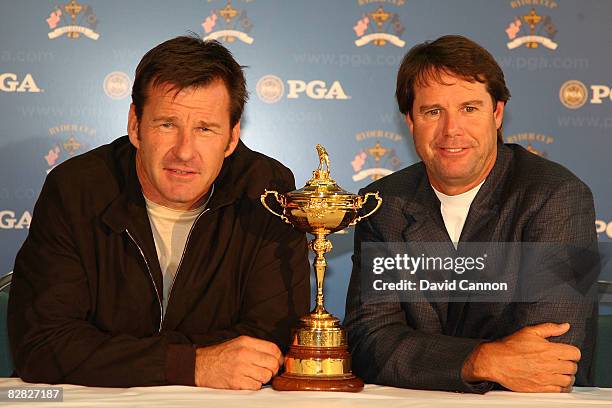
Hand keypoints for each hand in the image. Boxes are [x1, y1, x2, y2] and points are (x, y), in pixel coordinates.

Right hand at [194, 335, 282, 389]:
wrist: (200, 366)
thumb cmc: (219, 355)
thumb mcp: (237, 343)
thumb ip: (255, 346)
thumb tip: (274, 354)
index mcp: (246, 342)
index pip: (273, 348)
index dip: (279, 357)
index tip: (278, 361)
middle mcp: (244, 354)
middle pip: (272, 363)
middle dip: (273, 369)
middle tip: (268, 371)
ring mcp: (241, 368)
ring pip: (266, 376)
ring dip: (263, 378)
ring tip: (255, 376)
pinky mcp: (237, 382)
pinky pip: (256, 386)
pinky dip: (254, 386)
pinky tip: (248, 381)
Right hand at [462, 322, 579, 391]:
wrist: (496, 362)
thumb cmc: (510, 347)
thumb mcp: (529, 331)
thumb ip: (550, 328)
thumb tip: (564, 326)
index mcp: (549, 350)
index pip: (575, 353)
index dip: (572, 352)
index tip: (567, 352)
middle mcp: (550, 365)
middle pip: (573, 367)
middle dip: (569, 363)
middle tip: (562, 361)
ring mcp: (546, 378)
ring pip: (569, 380)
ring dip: (567, 376)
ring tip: (561, 372)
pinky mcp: (541, 389)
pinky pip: (560, 391)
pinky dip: (562, 387)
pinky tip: (557, 382)